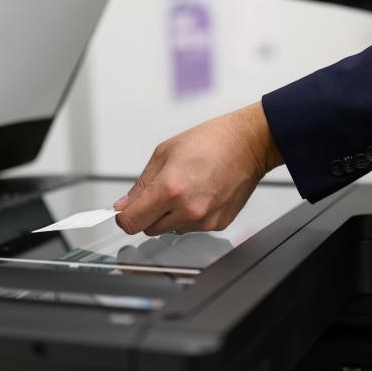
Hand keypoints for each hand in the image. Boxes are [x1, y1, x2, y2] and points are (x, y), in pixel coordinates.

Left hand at [114, 102, 282, 235]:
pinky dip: (190, 215)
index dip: (124, 217)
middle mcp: (187, 210)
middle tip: (161, 192)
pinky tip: (200, 194)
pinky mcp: (218, 224)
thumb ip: (141, 185)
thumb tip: (124, 206)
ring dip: (170, 215)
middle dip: (148, 214)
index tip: (125, 211)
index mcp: (170, 190)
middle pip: (149, 229)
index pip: (132, 222)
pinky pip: (192, 227)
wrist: (247, 144)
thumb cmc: (210, 142)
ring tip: (186, 188)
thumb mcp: (164, 153)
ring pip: (170, 229)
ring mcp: (204, 220)